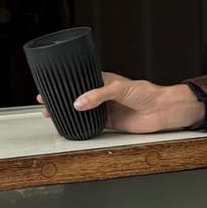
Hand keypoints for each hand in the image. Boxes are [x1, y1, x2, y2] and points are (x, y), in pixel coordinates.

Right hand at [35, 73, 204, 135]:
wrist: (161, 110)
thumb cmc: (147, 93)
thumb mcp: (119, 88)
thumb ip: (98, 95)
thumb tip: (79, 102)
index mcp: (103, 81)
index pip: (79, 81)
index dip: (65, 84)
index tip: (50, 86)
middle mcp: (102, 95)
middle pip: (77, 97)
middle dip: (61, 100)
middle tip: (44, 102)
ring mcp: (106, 109)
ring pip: (82, 112)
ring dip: (68, 114)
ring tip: (52, 115)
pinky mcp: (110, 123)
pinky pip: (91, 125)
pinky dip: (80, 127)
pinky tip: (70, 127)